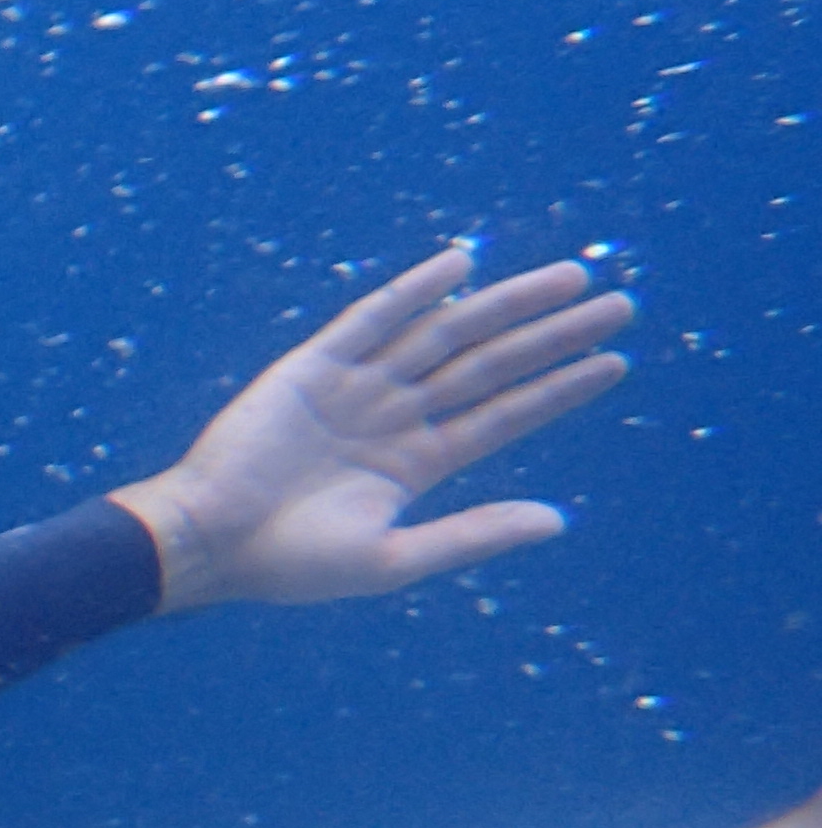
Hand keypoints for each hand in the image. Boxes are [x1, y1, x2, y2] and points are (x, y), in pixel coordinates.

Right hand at [109, 244, 631, 611]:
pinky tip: (463, 264)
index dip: (559, 387)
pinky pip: (373, 317)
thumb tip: (559, 520)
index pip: (505, 413)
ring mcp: (358, 386)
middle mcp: (396, 415)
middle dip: (553, 333)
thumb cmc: (292, 563)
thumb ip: (473, 534)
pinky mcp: (313, 366)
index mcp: (417, 462)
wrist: (207, 540)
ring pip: (448, 332)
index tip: (615, 362)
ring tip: (573, 277)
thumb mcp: (393, 559)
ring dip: (508, 303)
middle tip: (620, 303)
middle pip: (491, 363)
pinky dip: (416, 289)